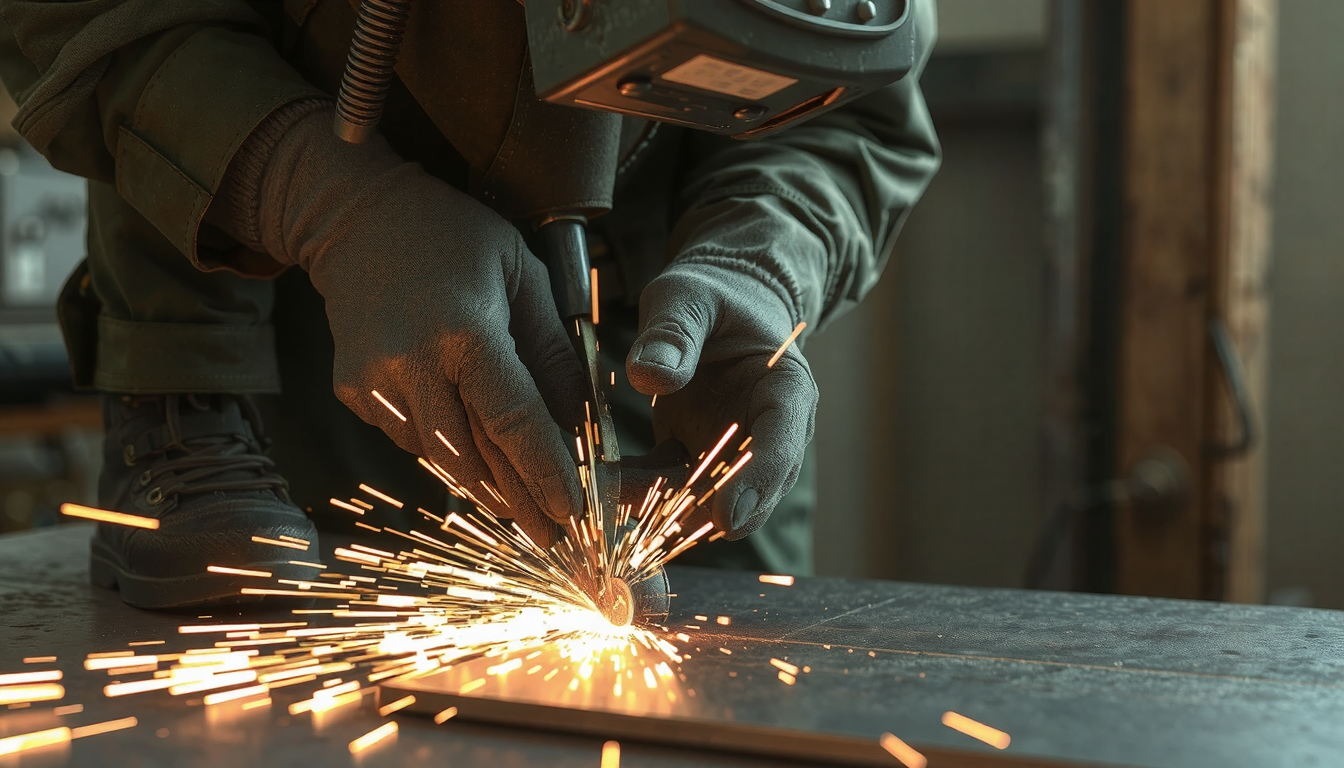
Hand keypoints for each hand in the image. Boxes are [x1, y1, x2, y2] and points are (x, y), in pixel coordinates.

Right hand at [256, 111, 584, 545]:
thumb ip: (553, 349)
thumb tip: (584, 417)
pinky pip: (409, 437)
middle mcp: (411, 362)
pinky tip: (465, 437)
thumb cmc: (457, 238)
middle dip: (520, 502)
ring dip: (485, 482)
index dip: (545, 472)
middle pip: (475, 456)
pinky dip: (445, 445)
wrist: (356, 217)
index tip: (573, 512)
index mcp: (464, 331)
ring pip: (441, 456)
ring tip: (522, 505)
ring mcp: (372, 381)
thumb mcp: (523, 276)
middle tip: (555, 537)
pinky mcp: (350, 389)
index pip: (514, 420)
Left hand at [626, 261, 817, 538]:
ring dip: (658, 508)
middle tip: (643, 518)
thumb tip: (648, 376)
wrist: (715, 303)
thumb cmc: (711, 293)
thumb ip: (673, 332)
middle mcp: (767, 434)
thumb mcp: (688, 297)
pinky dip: (638, 492)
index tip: (727, 518)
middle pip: (747, 493)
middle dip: (698, 513)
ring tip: (605, 488)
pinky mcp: (697, 460)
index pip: (782, 448)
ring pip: (704, 503)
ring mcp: (733, 453)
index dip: (757, 486)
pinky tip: (602, 477)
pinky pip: (670, 491)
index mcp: (785, 390)